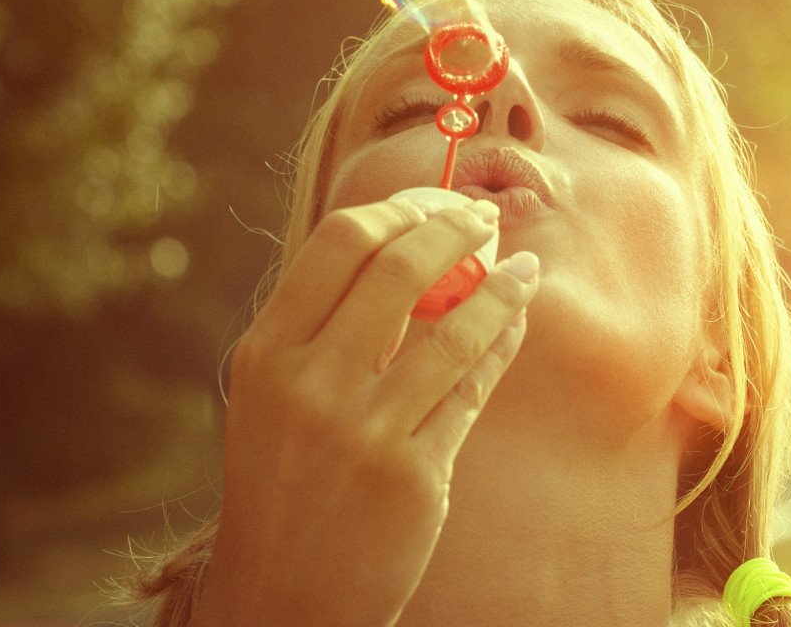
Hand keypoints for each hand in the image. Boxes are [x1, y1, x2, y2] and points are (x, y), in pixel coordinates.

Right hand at [192, 197, 539, 626]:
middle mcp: (308, 384)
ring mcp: (361, 431)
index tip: (441, 202)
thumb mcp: (277, 397)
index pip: (340, 241)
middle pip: (401, 266)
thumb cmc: (285, 480)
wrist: (281, 593)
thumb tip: (415, 248)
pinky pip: (474, 386)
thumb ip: (330, 327)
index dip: (404, 208)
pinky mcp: (412, 473)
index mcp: (265, 353)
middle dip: (458, 230)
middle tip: (489, 220)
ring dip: (501, 286)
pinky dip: (503, 343)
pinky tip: (517, 322)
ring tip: (525, 267)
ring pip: (453, 326)